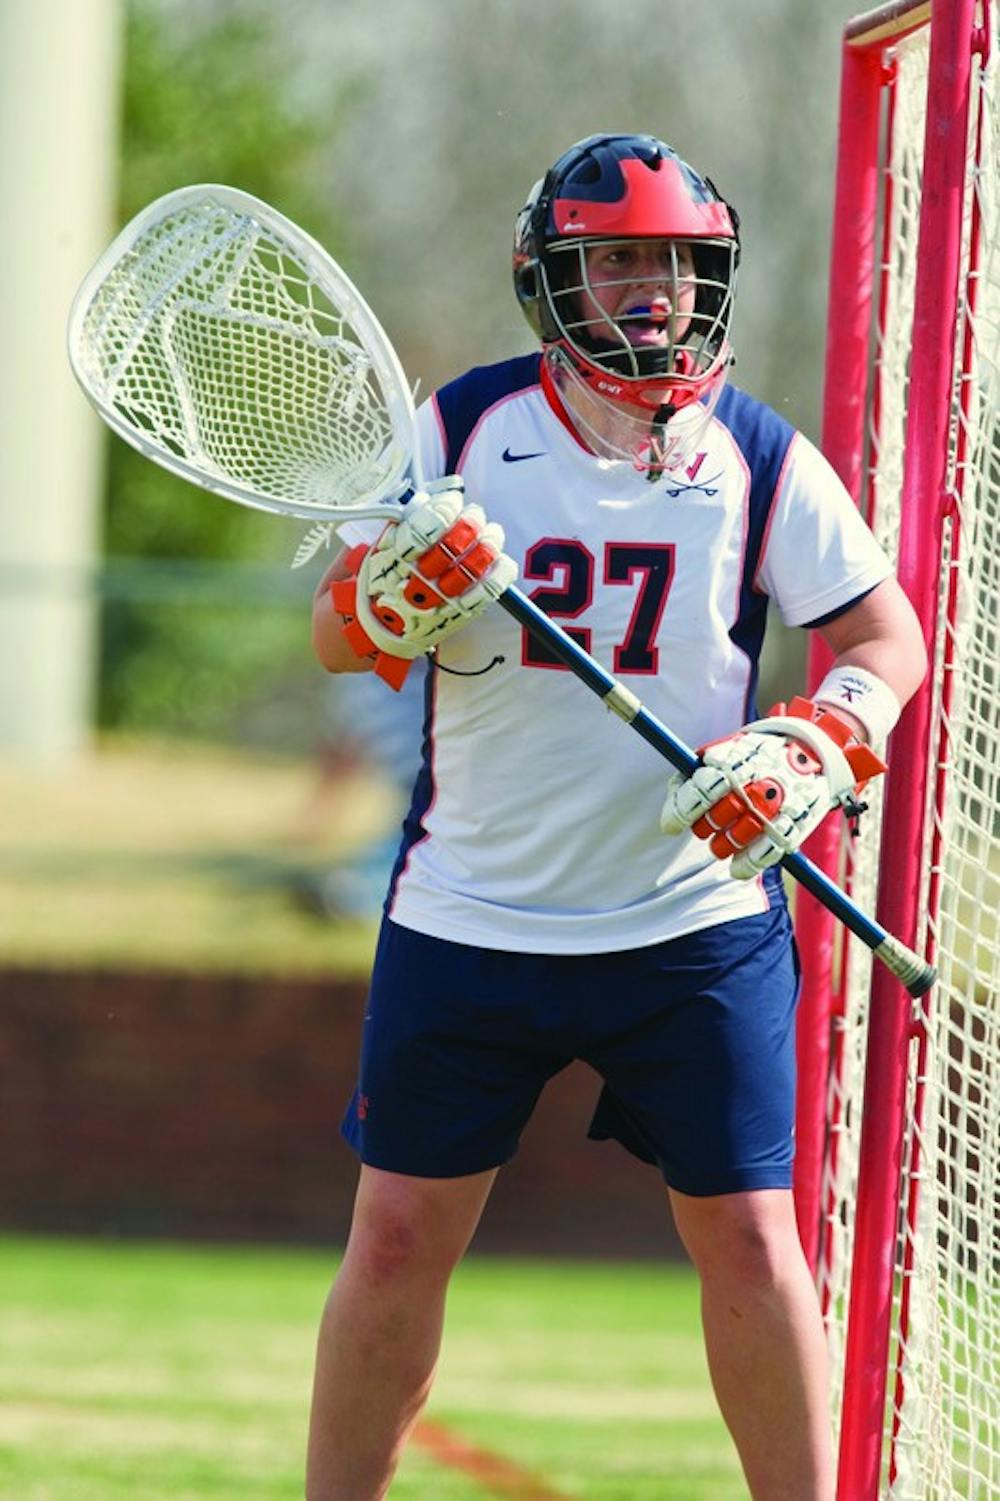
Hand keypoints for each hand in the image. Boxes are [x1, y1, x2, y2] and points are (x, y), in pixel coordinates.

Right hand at [331, 478, 517, 686]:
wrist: (364, 633)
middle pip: (455, 544)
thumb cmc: (368, 584)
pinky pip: (487, 592)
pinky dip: (501, 573)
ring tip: (491, 534)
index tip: (452, 499)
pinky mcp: (457, 615)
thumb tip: (425, 500)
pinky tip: (502, 560)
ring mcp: (439, 599)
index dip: (446, 507)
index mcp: (393, 558)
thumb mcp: (367, 552)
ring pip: (474, 566)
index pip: (427, 526)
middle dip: (470, 523)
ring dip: (488, 544)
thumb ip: (395, 528)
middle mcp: (417, 579)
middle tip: (473, 515)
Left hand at [659, 697, 885, 878]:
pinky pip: (763, 854)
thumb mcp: (731, 747)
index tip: (671, 826)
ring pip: (732, 840)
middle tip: (706, 827)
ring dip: (722, 846)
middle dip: (703, 827)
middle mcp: (750, 784)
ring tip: (723, 843)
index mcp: (730, 761)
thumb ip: (702, 768)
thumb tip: (675, 795)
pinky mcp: (793, 824)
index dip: (679, 813)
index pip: (697, 792)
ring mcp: (772, 806)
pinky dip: (746, 866)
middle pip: (711, 820)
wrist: (817, 746)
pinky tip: (737, 868)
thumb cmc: (762, 751)